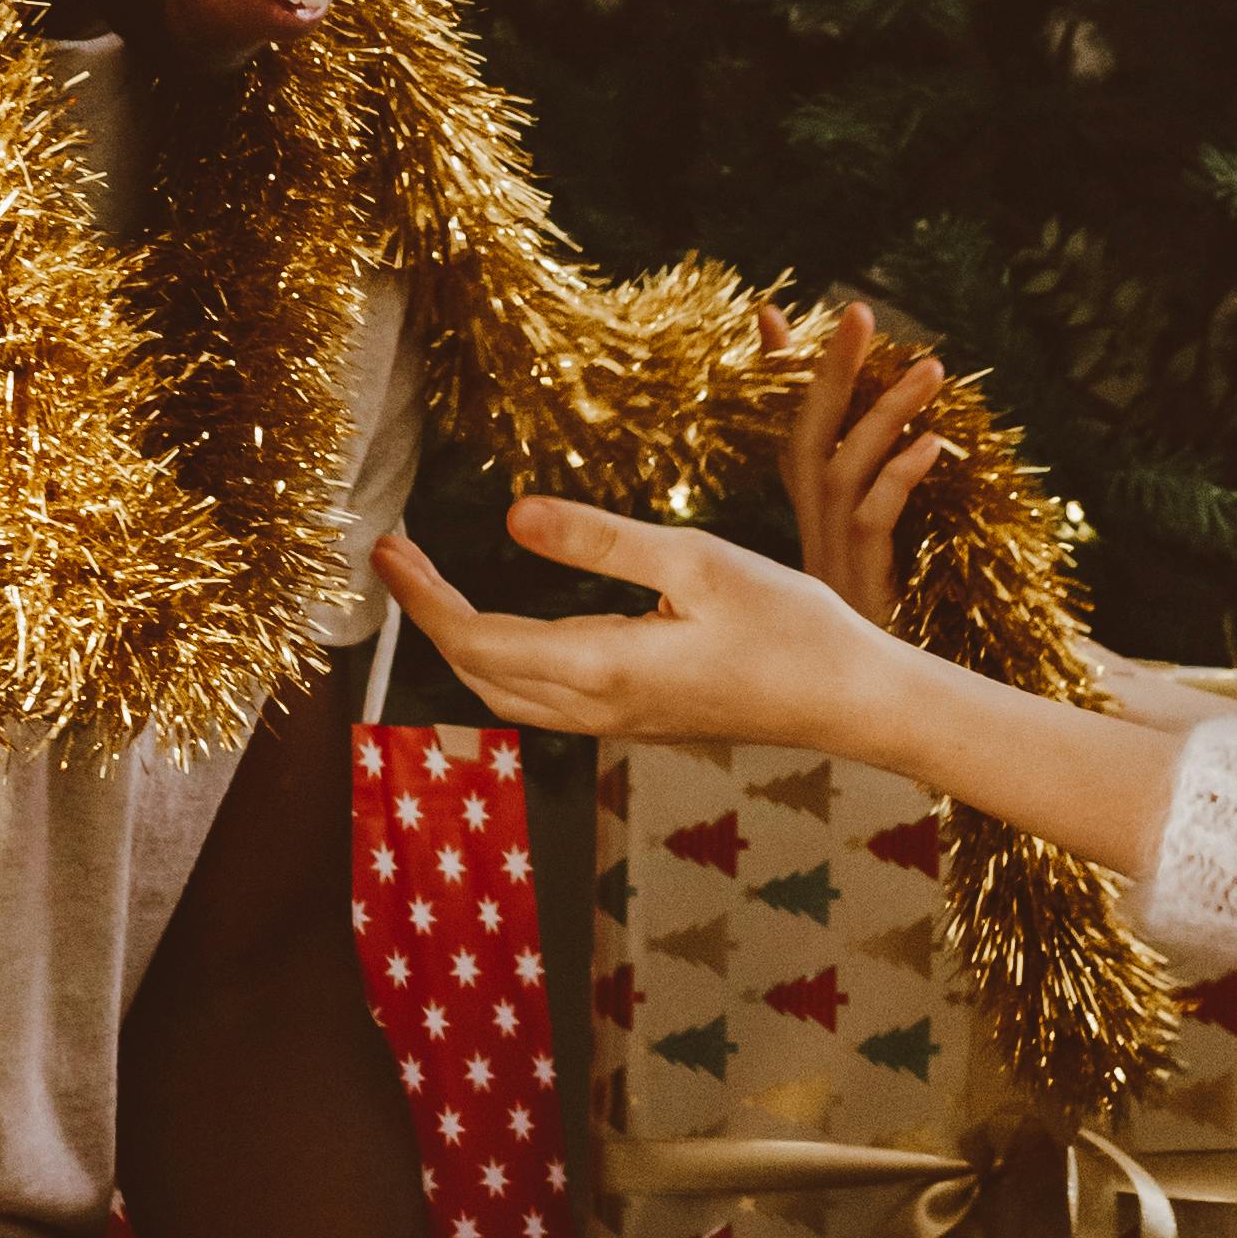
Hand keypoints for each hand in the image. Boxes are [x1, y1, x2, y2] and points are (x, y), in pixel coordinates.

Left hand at [371, 497, 928, 769]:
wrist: (850, 700)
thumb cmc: (789, 625)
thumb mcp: (694, 562)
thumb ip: (599, 540)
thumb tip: (513, 515)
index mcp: (600, 667)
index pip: (473, 639)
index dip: (421, 597)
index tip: (386, 547)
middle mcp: (595, 708)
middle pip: (476, 674)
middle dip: (428, 617)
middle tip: (398, 554)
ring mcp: (615, 723)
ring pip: (506, 692)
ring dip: (460, 642)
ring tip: (434, 584)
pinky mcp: (636, 720)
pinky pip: (542, 697)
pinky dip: (502, 657)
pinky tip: (508, 620)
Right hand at [783, 299, 950, 618]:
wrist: (866, 691)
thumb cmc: (871, 611)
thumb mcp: (870, 535)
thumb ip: (879, 473)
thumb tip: (912, 428)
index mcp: (807, 502)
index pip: (790, 421)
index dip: (780, 369)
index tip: (767, 311)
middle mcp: (811, 516)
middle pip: (812, 428)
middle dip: (832, 367)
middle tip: (857, 310)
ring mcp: (831, 544)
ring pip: (848, 464)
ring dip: (887, 411)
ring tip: (932, 369)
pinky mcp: (860, 573)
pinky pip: (874, 515)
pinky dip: (901, 475)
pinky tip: (932, 443)